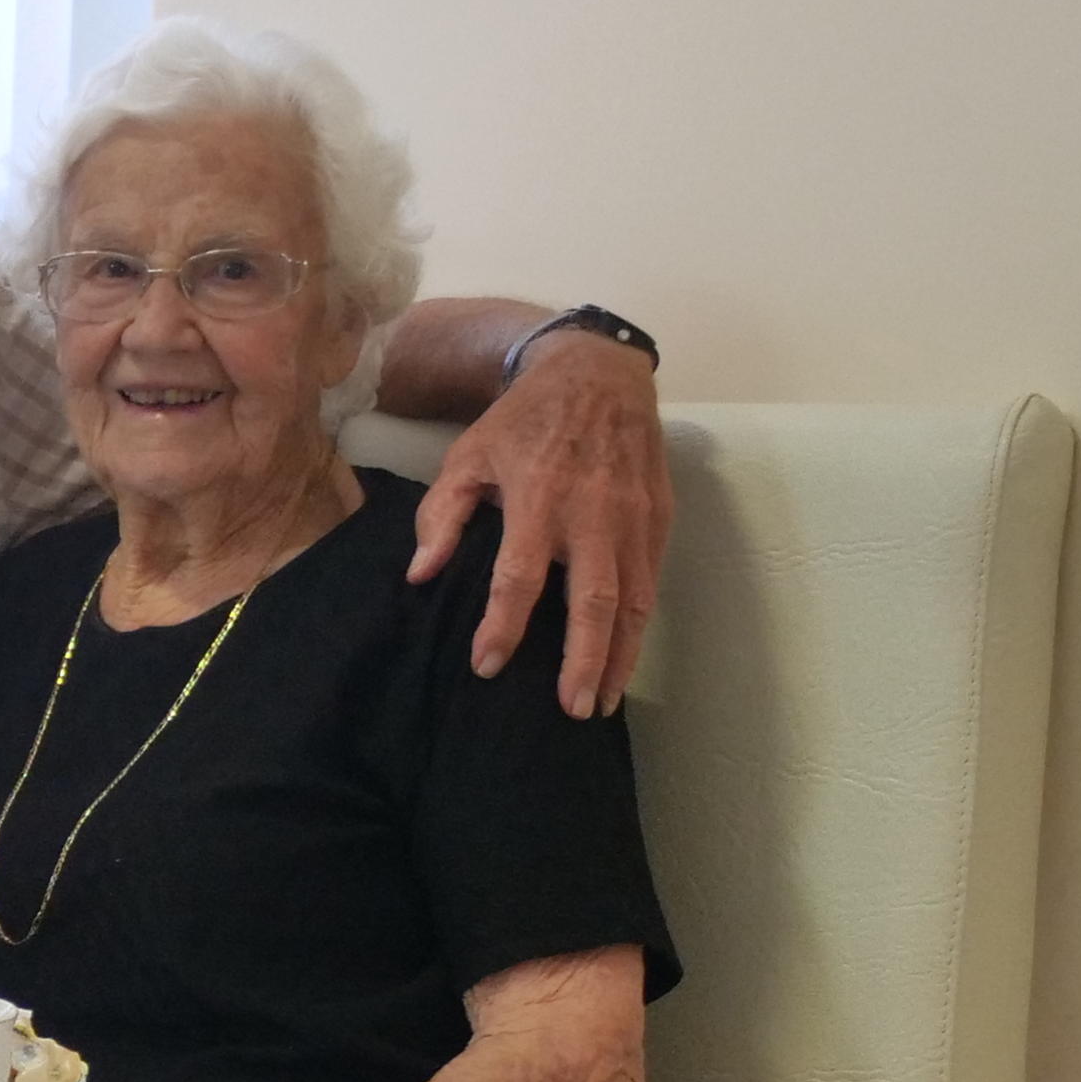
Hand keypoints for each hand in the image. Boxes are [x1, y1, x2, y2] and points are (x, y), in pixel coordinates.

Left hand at [410, 329, 670, 714]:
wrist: (598, 374)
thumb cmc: (523, 421)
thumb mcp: (468, 455)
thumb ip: (442, 515)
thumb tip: (420, 575)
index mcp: (538, 497)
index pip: (520, 576)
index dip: (503, 624)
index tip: (486, 665)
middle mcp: (593, 513)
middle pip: (593, 598)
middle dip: (584, 658)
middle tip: (571, 707)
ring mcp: (633, 517)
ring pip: (634, 599)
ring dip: (621, 654)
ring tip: (602, 701)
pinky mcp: (660, 517)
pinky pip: (653, 581)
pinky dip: (642, 625)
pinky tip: (625, 658)